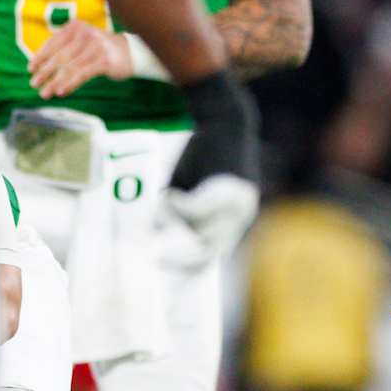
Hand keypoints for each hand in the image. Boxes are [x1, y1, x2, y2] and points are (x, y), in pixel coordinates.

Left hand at [29, 21, 130, 97]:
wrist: (131, 53)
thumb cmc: (101, 50)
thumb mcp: (81, 43)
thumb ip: (64, 48)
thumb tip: (41, 64)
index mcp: (75, 27)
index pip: (53, 43)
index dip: (40, 56)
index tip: (31, 69)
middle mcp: (85, 34)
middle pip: (60, 56)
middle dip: (45, 72)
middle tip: (34, 84)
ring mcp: (96, 47)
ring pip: (70, 67)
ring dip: (55, 81)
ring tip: (45, 93)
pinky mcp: (105, 60)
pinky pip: (83, 73)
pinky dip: (70, 83)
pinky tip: (61, 91)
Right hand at [160, 73, 260, 265]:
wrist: (224, 122)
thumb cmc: (201, 157)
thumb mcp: (186, 191)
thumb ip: (174, 215)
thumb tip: (149, 237)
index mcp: (234, 222)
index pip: (212, 256)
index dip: (185, 266)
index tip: (159, 268)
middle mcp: (241, 217)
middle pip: (205, 250)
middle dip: (177, 255)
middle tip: (151, 254)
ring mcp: (238, 206)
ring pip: (197, 229)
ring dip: (172, 223)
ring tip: (160, 206)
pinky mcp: (228, 190)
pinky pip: (195, 210)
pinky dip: (176, 205)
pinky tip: (168, 193)